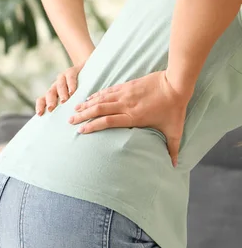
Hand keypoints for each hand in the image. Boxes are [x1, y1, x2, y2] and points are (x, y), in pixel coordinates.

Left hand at [36, 61, 85, 115]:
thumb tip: (63, 126)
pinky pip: (70, 77)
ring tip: (64, 101)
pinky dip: (71, 85)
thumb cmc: (77, 92)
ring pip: (59, 85)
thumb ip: (65, 110)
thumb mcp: (70, 101)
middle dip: (50, 101)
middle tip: (51, 109)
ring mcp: (62, 78)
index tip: (40, 114)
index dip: (40, 106)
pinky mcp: (71, 71)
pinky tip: (72, 91)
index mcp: (52, 94)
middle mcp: (55, 86)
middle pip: (50, 93)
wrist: (86, 71)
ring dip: (61, 93)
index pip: (42, 99)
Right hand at [68, 70, 190, 166]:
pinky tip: (89, 97)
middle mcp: (126, 105)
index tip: (81, 131)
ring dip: (86, 104)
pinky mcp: (127, 85)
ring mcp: (125, 94)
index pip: (107, 122)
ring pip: (100, 99)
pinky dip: (97, 95)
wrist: (176, 83)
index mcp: (133, 117)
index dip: (92, 126)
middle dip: (82, 115)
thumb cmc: (175, 108)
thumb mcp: (175, 130)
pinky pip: (108, 91)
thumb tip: (175, 165)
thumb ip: (172, 148)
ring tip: (74, 109)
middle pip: (98, 110)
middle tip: (70, 121)